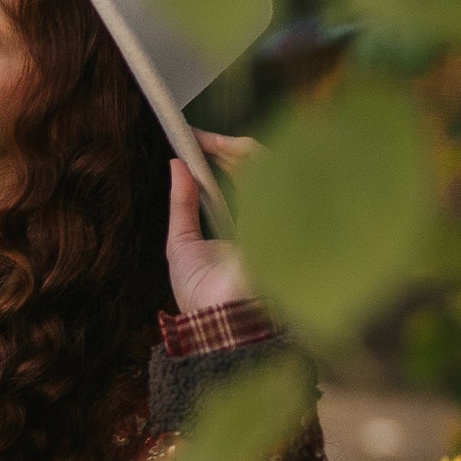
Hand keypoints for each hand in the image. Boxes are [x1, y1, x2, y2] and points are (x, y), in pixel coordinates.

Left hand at [167, 130, 261, 316]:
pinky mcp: (284, 218)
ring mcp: (277, 217)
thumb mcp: (181, 243)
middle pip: (256, 168)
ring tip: (207, 142)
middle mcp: (265, 219)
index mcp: (246, 225)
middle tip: (196, 136)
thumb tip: (176, 165)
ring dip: (235, 149)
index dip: (222, 155)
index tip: (193, 139)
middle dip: (226, 146)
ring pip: (268, 166)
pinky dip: (248, 159)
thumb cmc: (200, 296)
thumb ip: (181, 204)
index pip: (242, 179)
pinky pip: (274, 176)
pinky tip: (224, 150)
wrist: (214, 323)